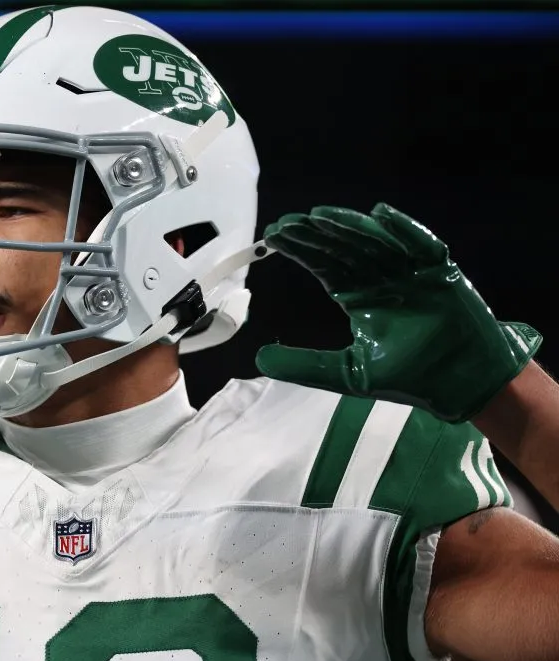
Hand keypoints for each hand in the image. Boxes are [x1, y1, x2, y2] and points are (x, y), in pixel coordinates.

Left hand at [255, 202, 540, 422]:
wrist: (461, 385)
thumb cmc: (410, 377)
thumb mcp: (348, 373)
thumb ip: (305, 365)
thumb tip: (258, 360)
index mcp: (359, 297)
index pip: (324, 265)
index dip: (301, 249)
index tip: (274, 236)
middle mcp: (381, 279)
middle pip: (345, 248)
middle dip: (316, 234)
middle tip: (287, 222)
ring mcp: (411, 273)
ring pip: (375, 242)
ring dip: (349, 227)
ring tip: (320, 216)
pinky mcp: (441, 273)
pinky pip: (422, 245)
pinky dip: (404, 230)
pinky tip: (380, 215)